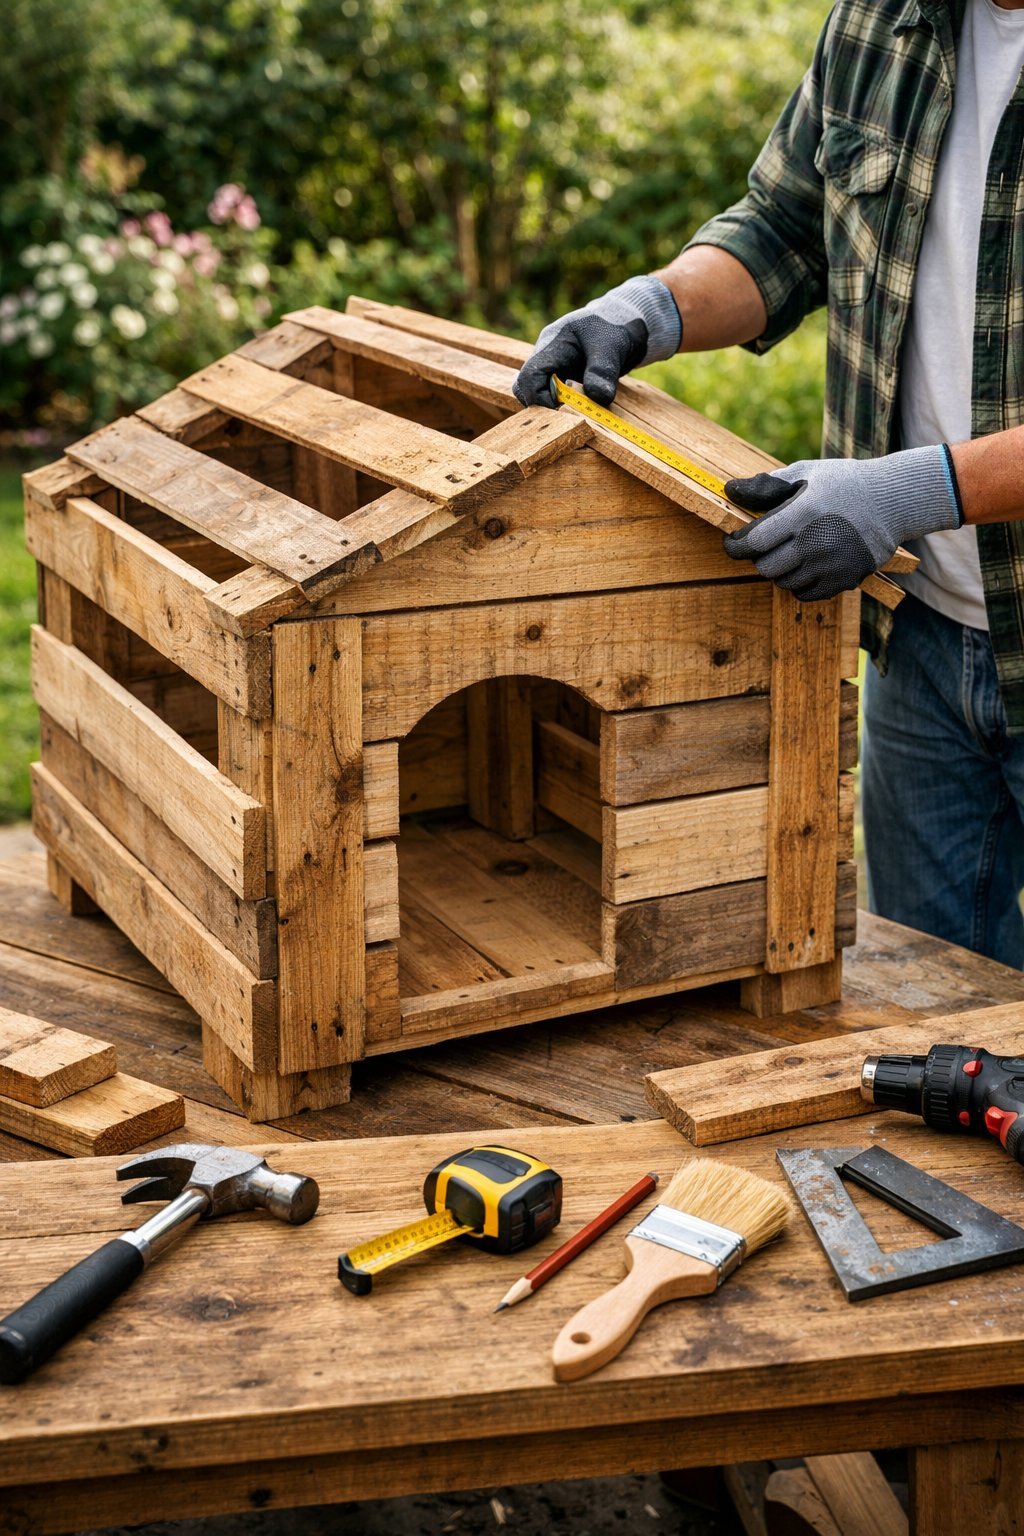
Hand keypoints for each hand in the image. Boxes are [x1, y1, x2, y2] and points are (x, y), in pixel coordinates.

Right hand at [513, 275, 680, 408]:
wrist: (622, 324)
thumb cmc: (614, 328)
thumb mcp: (612, 347)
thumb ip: (603, 372)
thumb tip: (599, 399)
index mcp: (552, 345)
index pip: (529, 377)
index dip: (539, 398)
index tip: (563, 407)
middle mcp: (545, 358)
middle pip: (525, 388)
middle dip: (543, 406)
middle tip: (570, 413)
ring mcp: (551, 369)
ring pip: (536, 394)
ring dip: (553, 407)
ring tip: (579, 410)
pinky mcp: (560, 379)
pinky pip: (551, 397)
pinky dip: (563, 407)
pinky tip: (582, 408)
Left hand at [722, 445, 962, 599]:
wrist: (894, 501)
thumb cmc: (846, 483)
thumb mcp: (807, 473)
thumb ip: (767, 486)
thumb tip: (730, 491)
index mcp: (803, 513)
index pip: (754, 542)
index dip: (736, 545)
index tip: (733, 542)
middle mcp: (816, 543)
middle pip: (766, 567)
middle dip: (759, 557)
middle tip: (766, 545)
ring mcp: (831, 565)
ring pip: (784, 582)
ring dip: (780, 570)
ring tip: (790, 551)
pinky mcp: (845, 580)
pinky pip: (806, 594)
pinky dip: (799, 583)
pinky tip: (806, 565)